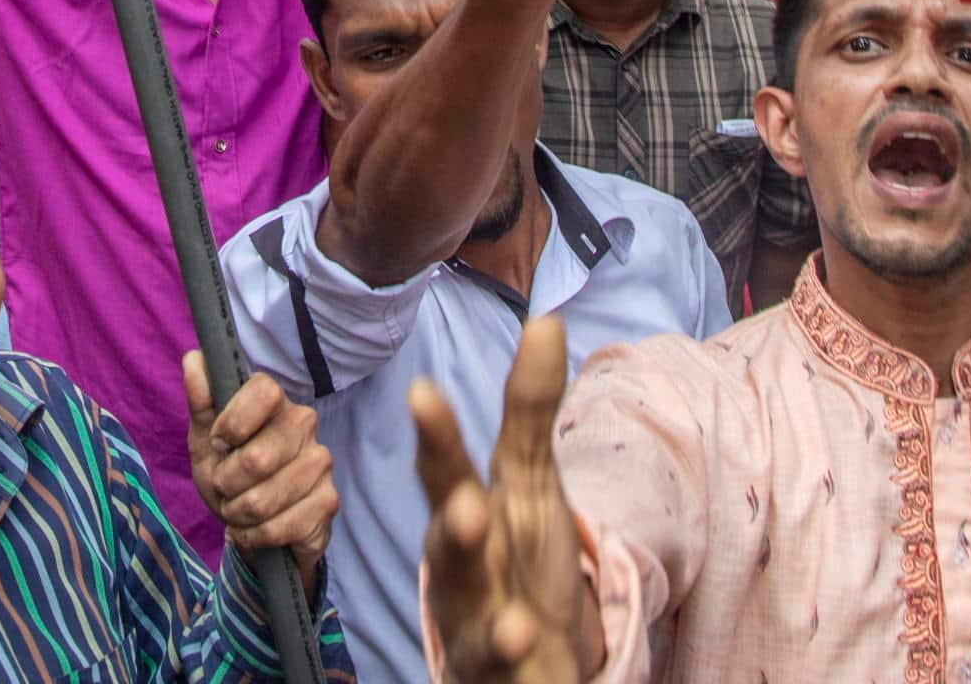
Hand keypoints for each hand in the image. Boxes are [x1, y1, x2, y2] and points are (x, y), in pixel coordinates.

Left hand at [184, 355, 335, 582]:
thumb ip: (201, 402)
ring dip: (239, 514)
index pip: (264, 389)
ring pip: (266, 499)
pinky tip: (254, 530)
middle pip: (258, 458)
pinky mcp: (329, 501)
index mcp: (275, 402)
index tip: (219, 441)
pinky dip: (257, 536)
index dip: (234, 421)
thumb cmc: (228, 474)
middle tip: (224, 488)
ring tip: (238, 511)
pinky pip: (284, 527)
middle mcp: (305, 424)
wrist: (253, 525)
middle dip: (227, 484)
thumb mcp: (205, 441)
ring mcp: (321, 463)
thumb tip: (194, 359)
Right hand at [415, 316, 590, 683]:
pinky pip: (493, 659)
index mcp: (467, 514)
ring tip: (475, 531)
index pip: (447, 470)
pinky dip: (501, 647)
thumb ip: (530, 409)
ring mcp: (470, 620)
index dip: (436, 437)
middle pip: (450, 535)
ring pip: (463, 595)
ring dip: (470, 573)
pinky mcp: (490, 667)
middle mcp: (460, 565)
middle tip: (464, 500)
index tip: (422, 393)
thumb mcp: (530, 484)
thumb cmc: (517, 563)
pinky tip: (519, 634)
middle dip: (453, 514)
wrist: (522, 660)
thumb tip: (548, 320)